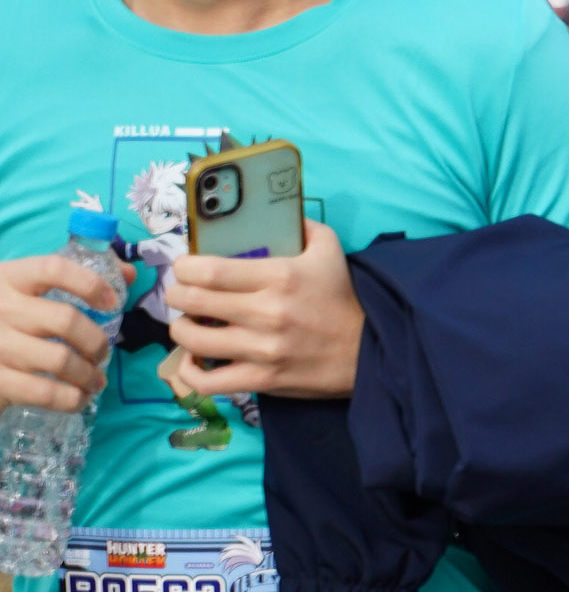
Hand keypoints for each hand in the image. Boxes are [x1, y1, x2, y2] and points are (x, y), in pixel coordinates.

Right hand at [0, 251, 132, 413]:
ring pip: (60, 360)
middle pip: (65, 320)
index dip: (91, 284)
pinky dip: (72, 399)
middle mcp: (1, 308)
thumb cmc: (6, 320)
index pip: (54, 268)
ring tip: (95, 381)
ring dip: (88, 375)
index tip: (113, 303)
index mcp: (10, 279)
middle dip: (96, 342)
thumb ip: (76, 280)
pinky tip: (78, 398)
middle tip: (101, 355)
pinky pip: (45, 393)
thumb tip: (129, 273)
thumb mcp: (26, 292)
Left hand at [161, 218, 363, 397]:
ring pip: (193, 340)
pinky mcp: (263, 379)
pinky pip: (208, 381)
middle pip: (191, 301)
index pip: (208, 270)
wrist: (369, 350)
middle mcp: (267, 312)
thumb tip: (273, 210)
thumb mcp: (329, 251)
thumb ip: (301, 226)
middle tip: (182, 294)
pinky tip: (195, 360)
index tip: (186, 268)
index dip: (184, 267)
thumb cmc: (342, 299)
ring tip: (189, 324)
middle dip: (176, 296)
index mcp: (279, 277)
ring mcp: (262, 349)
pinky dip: (190, 372)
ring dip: (181, 329)